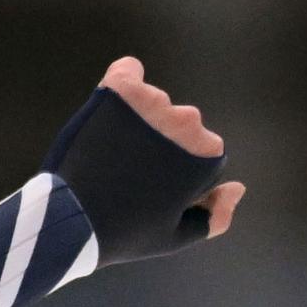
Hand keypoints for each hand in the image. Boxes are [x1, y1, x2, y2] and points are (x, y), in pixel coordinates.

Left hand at [94, 55, 244, 240]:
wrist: (68, 220)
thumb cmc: (122, 233)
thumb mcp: (174, 236)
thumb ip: (215, 216)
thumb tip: (238, 188)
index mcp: (207, 153)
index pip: (198, 152)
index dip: (173, 172)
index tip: (147, 190)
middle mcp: (188, 121)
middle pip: (177, 126)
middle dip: (156, 145)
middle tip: (125, 174)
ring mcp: (154, 103)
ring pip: (151, 106)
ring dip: (134, 123)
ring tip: (107, 157)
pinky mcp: (122, 89)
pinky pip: (128, 71)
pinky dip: (122, 82)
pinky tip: (108, 106)